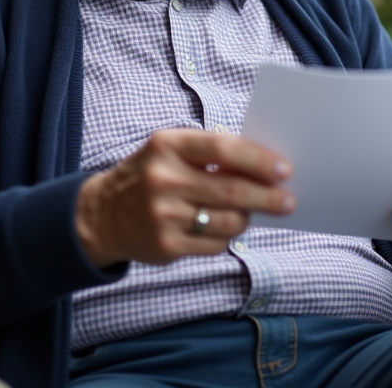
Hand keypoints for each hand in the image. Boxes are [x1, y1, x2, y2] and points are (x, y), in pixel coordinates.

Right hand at [75, 128, 294, 267]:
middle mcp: (163, 179)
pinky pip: (215, 244)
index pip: (223, 148)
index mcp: (167, 145)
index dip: (258, 159)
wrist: (102, 215)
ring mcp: (164, 215)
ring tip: (250, 212)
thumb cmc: (150, 175)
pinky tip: (223, 227)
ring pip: (229, 221)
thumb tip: (264, 166)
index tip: (284, 169)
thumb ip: (210, 153)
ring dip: (248, 217)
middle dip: (268, 196)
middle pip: (232, 189)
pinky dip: (227, 236)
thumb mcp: (170, 150)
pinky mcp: (166, 246)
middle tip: (289, 200)